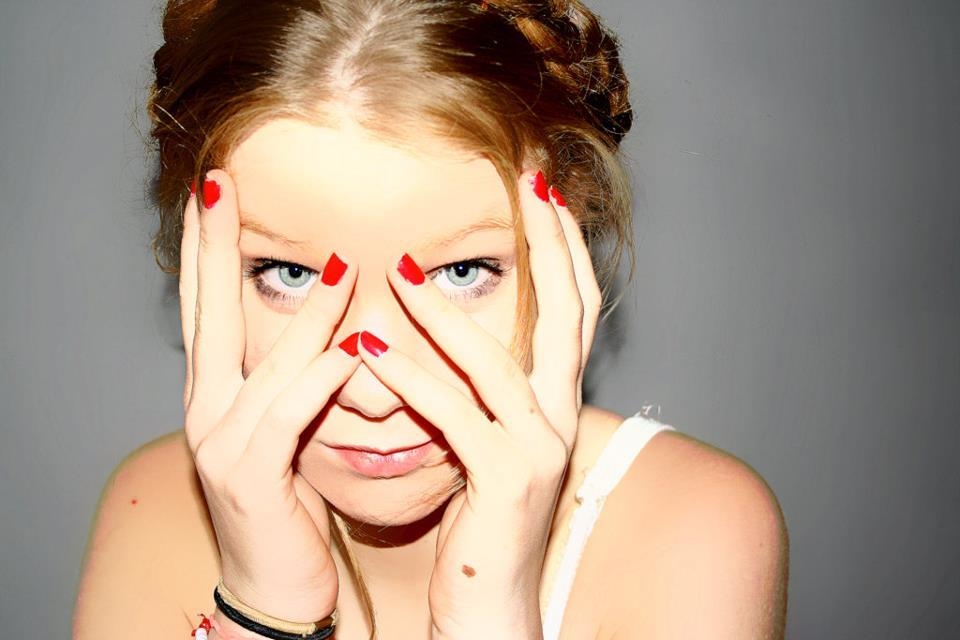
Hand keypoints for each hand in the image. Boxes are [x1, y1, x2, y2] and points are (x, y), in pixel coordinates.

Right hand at [179, 170, 358, 622]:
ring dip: (305, 312)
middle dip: (215, 247)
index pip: (207, 306)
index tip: (215, 192)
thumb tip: (335, 331)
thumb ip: (298, 379)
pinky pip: (289, 415)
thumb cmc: (288, 504)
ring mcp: (221, 442)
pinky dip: (321, 378)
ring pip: (264, 361)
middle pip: (208, 313)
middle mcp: (207, 409)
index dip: (208, 248)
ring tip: (342, 264)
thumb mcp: (288, 430)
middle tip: (220, 186)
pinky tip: (352, 348)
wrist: (274, 585)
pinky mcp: (251, 476)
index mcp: (216, 394)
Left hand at [357, 171, 601, 637]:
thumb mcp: (486, 440)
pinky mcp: (505, 482)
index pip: (574, 309)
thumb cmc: (479, 521)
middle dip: (550, 243)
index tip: (544, 190)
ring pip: (496, 364)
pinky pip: (453, 416)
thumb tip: (449, 332)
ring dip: (445, 311)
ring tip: (398, 266)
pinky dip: (412, 378)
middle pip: (566, 314)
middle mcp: (562, 418)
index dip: (565, 247)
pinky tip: (373, 346)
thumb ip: (479, 388)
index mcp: (557, 403)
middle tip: (528, 180)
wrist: (490, 605)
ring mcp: (539, 450)